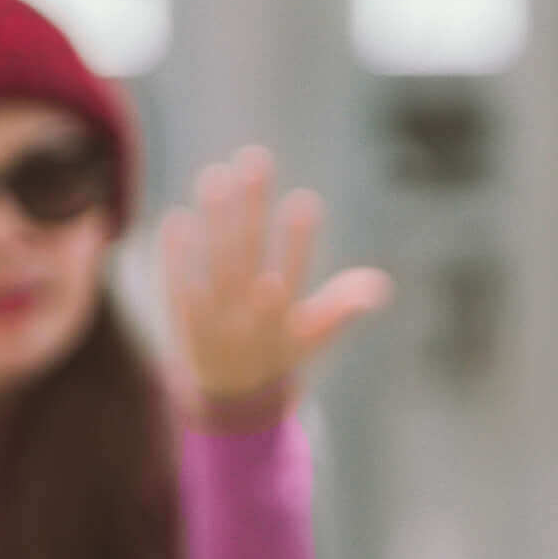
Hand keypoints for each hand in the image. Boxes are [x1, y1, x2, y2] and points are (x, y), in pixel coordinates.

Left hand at [162, 146, 396, 424]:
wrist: (230, 398)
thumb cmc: (280, 352)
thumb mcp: (315, 334)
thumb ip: (344, 305)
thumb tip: (380, 285)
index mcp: (284, 317)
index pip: (296, 271)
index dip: (300, 238)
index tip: (305, 200)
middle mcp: (248, 316)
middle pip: (249, 254)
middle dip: (252, 206)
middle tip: (254, 160)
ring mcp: (214, 318)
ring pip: (215, 261)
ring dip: (215, 217)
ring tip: (215, 173)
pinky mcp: (185, 320)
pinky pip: (179, 284)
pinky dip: (177, 255)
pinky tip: (177, 217)